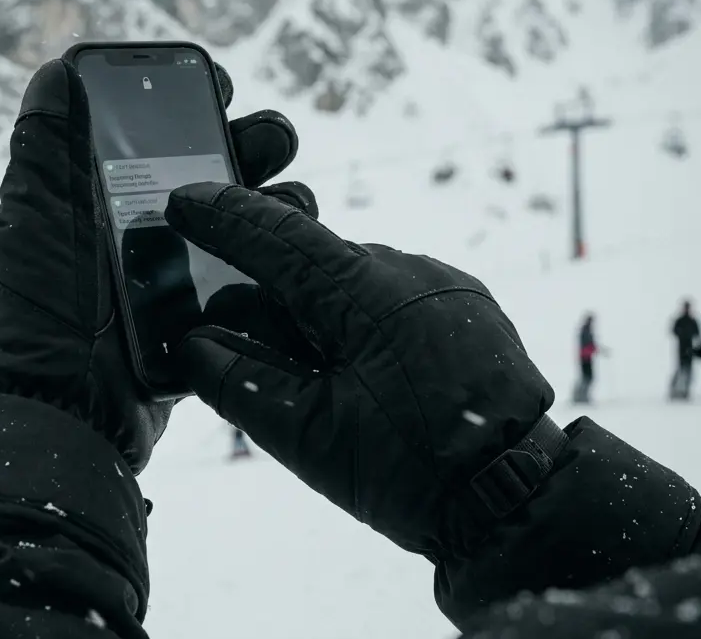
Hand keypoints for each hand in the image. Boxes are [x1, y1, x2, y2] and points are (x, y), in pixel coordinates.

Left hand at [0, 59, 306, 473]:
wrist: (52, 417)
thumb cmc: (32, 313)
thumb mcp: (29, 219)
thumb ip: (44, 146)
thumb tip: (60, 68)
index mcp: (100, 200)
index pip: (154, 136)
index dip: (192, 104)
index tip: (222, 86)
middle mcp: (140, 234)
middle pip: (212, 174)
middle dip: (251, 146)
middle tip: (273, 141)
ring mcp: (174, 281)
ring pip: (243, 227)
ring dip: (277, 205)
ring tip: (295, 203)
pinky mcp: (203, 325)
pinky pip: (253, 285)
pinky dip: (280, 264)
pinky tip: (301, 253)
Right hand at [165, 183, 561, 557]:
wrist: (519, 500)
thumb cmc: (414, 474)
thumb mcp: (309, 439)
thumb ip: (240, 385)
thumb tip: (192, 344)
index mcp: (367, 294)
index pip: (278, 238)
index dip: (223, 218)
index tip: (181, 199)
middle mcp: (407, 272)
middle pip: (311, 258)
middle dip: (261, 279)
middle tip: (219, 307)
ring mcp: (441, 286)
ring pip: (349, 279)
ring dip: (308, 306)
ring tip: (287, 358)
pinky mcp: (461, 307)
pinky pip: (386, 295)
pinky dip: (350, 317)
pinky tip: (342, 362)